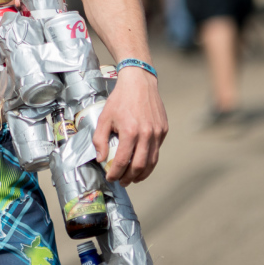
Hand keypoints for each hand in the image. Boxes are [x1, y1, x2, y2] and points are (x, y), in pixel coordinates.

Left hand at [94, 67, 166, 184]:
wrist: (139, 82)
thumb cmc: (120, 99)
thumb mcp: (104, 118)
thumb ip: (100, 140)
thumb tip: (101, 159)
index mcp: (130, 132)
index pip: (123, 161)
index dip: (115, 173)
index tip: (110, 178)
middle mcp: (147, 134)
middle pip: (139, 166)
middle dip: (129, 178)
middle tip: (122, 182)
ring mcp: (157, 133)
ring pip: (151, 162)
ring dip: (142, 174)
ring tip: (133, 178)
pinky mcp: (163, 130)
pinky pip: (157, 151)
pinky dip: (149, 161)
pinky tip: (141, 164)